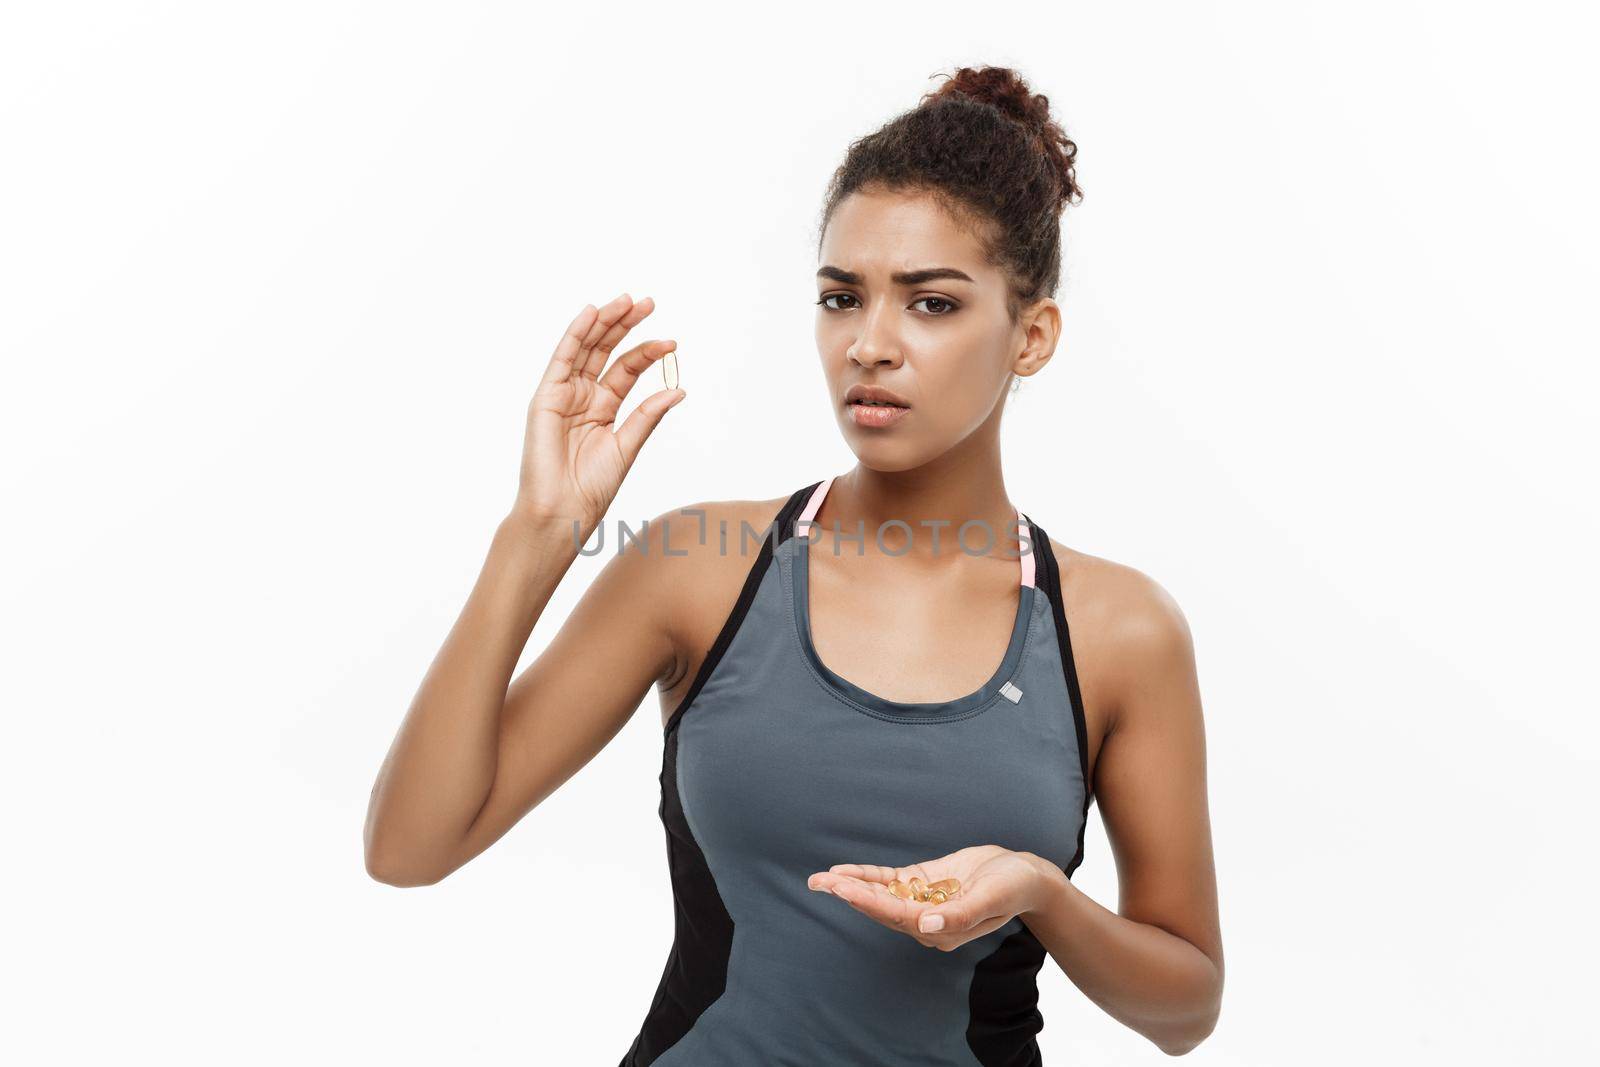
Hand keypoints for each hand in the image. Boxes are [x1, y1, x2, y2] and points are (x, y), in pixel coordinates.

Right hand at [512, 292, 684, 534]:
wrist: (563, 510)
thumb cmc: (591, 487)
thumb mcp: (628, 446)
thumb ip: (648, 415)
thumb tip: (678, 390)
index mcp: (603, 408)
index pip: (626, 369)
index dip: (647, 352)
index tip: (671, 342)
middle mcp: (582, 396)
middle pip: (605, 351)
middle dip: (626, 325)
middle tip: (649, 303)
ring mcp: (563, 394)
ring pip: (585, 349)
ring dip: (604, 322)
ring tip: (626, 302)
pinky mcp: (546, 397)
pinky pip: (561, 359)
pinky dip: (575, 334)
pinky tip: (591, 313)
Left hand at [807, 845, 1050, 951]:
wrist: (1025, 875)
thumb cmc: (1012, 888)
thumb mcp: (991, 898)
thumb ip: (960, 914)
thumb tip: (925, 926)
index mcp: (943, 931)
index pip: (898, 917)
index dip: (869, 902)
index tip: (843, 889)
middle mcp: (927, 921)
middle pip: (882, 908)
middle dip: (850, 894)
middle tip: (818, 883)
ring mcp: (923, 901)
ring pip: (881, 896)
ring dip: (852, 886)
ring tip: (821, 879)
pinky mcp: (923, 883)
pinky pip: (891, 882)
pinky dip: (868, 877)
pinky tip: (845, 872)